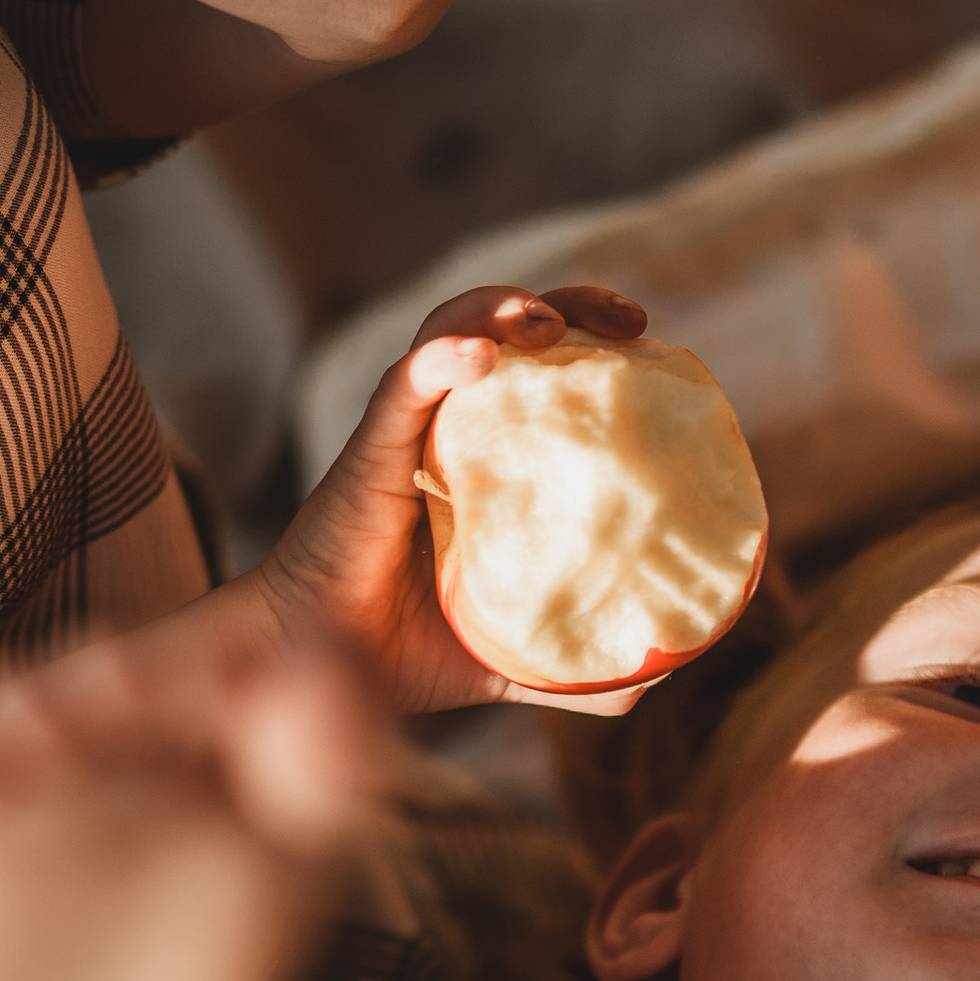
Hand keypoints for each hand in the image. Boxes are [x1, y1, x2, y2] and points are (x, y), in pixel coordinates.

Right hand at [243, 279, 646, 714]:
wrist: (318, 675)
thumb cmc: (403, 655)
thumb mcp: (512, 661)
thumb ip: (578, 668)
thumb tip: (662, 671)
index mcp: (485, 460)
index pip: (546, 374)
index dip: (599, 345)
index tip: (655, 350)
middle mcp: (446, 431)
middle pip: (508, 331)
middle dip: (571, 305)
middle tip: (631, 321)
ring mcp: (404, 433)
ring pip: (451, 332)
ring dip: (501, 310)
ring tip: (550, 322)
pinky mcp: (367, 451)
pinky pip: (403, 387)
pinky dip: (441, 359)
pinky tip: (480, 353)